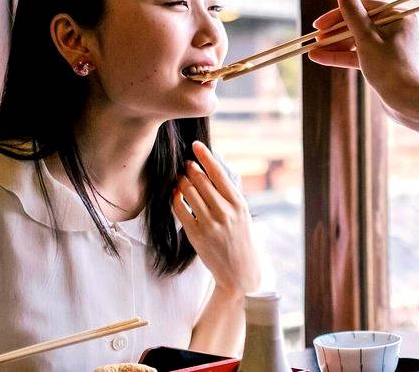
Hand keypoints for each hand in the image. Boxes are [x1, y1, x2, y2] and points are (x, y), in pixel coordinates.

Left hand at [171, 140, 261, 294]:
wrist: (240, 273)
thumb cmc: (242, 241)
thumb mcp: (243, 215)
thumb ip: (230, 195)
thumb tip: (215, 171)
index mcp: (239, 204)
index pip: (219, 173)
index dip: (205, 156)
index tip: (196, 145)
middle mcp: (224, 212)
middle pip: (201, 180)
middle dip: (191, 168)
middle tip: (185, 162)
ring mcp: (209, 224)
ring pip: (188, 192)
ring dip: (181, 180)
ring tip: (179, 177)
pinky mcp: (196, 235)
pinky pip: (179, 209)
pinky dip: (175, 198)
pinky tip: (174, 193)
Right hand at [308, 0, 418, 140]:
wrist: (407, 101)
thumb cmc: (389, 67)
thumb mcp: (366, 38)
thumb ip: (352, 14)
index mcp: (400, 17)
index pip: (364, 8)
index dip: (339, 14)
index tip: (319, 25)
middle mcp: (398, 29)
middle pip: (360, 24)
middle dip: (336, 32)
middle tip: (316, 38)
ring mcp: (391, 48)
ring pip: (359, 42)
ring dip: (336, 46)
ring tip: (313, 50)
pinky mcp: (385, 64)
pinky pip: (361, 56)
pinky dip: (343, 57)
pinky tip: (320, 58)